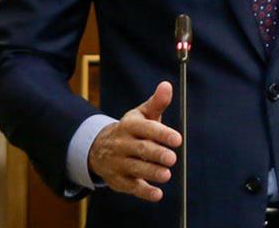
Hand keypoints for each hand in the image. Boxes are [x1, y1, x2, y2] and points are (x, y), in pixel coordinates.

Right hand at [88, 81, 180, 201]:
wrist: (100, 147)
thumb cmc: (132, 129)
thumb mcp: (142, 114)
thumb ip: (157, 103)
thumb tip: (167, 85)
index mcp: (129, 125)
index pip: (146, 129)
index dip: (162, 134)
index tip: (178, 139)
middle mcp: (122, 143)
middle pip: (140, 149)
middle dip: (156, 154)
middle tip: (172, 159)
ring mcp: (117, 162)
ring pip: (135, 168)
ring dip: (151, 172)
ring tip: (166, 175)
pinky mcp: (117, 179)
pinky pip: (130, 186)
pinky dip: (144, 192)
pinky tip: (157, 194)